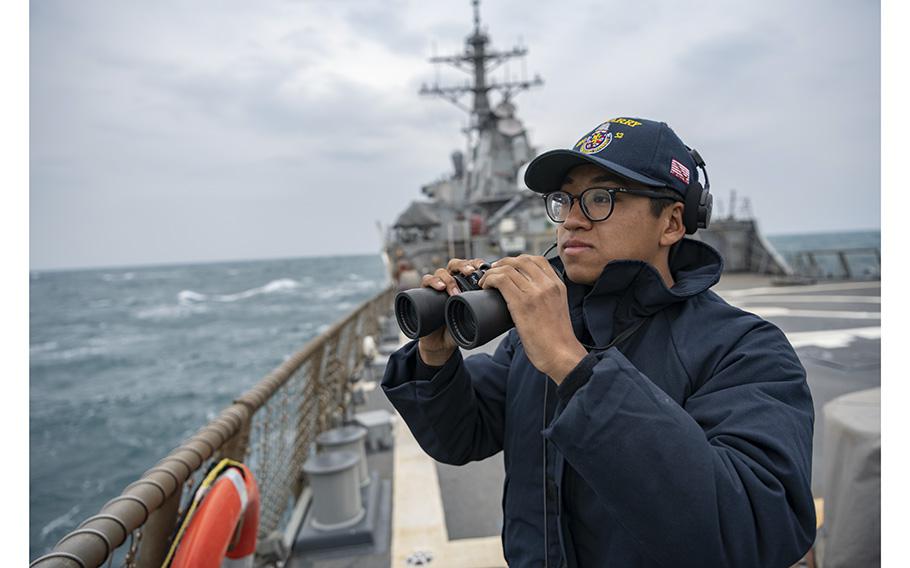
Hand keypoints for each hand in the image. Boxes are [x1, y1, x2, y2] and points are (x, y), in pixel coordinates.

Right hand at [417, 258, 488, 365]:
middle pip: (456, 264)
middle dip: (464, 266)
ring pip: (441, 271)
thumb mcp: (475, 319)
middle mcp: (450, 281)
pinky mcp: (424, 293)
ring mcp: (437, 286)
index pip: (470, 266)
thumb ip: (488, 315)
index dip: (477, 263)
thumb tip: (510, 315)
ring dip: (449, 278)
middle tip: (471, 273)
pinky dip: (432, 281)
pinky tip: (440, 287)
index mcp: (464, 283)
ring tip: (455, 290)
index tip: (486, 267)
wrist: (441, 342)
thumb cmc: (459, 328)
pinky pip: (426, 280)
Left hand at [477, 255, 586, 382]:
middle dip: (503, 263)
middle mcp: (547, 285)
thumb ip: (545, 297)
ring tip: (486, 281)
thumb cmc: (557, 339)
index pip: (537, 260)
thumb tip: (523, 295)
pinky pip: (501, 280)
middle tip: (493, 272)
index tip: (507, 267)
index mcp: (557, 285)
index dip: (518, 260)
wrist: (561, 354)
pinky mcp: (522, 303)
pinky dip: (489, 279)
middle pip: (521, 260)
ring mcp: (535, 292)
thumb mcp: (557, 308)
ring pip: (508, 268)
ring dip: (492, 272)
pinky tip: (485, 286)